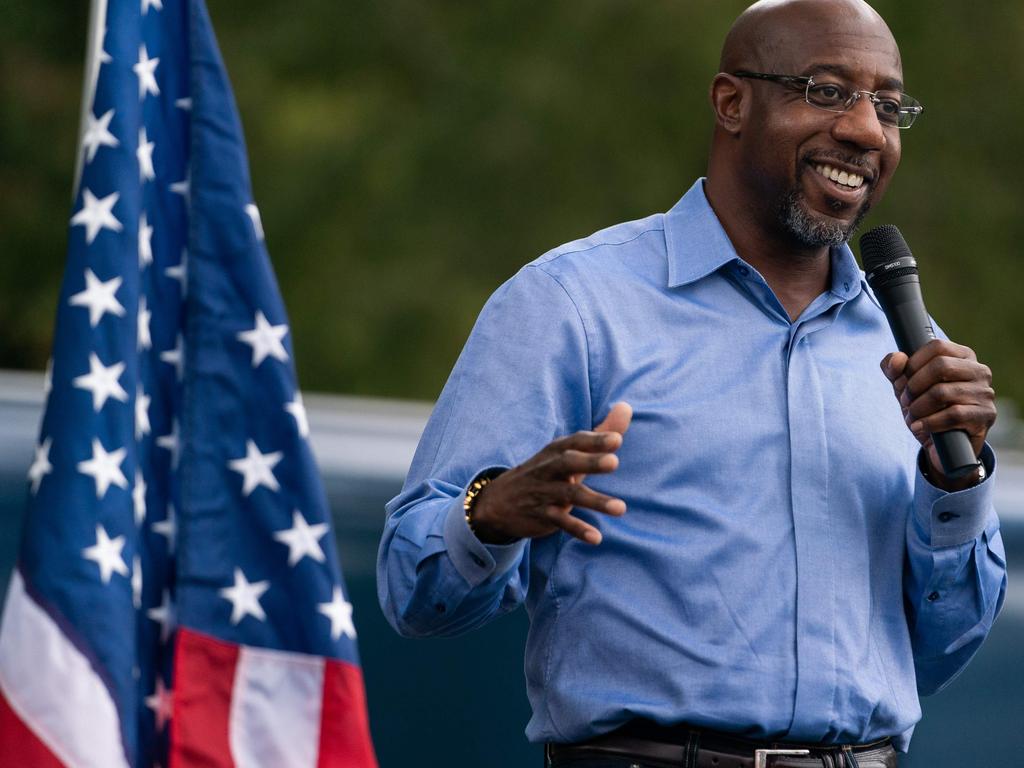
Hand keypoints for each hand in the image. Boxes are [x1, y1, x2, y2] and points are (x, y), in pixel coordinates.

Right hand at [469, 402, 632, 544]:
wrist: (498, 501)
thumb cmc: (545, 472)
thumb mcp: (568, 452)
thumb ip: (600, 434)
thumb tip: (627, 407)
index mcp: (557, 451)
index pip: (576, 441)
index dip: (595, 440)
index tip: (617, 439)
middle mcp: (550, 469)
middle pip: (569, 462)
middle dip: (591, 462)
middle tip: (615, 462)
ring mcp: (545, 492)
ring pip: (570, 494)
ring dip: (595, 501)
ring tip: (621, 508)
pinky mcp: (542, 515)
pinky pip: (561, 522)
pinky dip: (577, 529)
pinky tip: (596, 538)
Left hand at [881, 339, 995, 488]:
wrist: (942, 445)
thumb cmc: (925, 408)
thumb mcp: (905, 386)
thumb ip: (894, 368)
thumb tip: (897, 359)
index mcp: (962, 357)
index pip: (936, 346)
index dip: (913, 363)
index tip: (902, 380)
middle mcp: (979, 371)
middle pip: (940, 366)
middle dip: (914, 386)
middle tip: (904, 401)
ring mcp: (985, 393)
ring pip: (942, 392)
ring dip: (918, 407)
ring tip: (911, 416)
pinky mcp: (985, 416)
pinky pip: (953, 415)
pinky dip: (929, 422)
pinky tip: (919, 427)